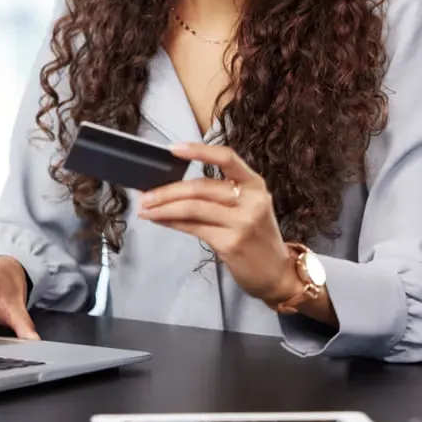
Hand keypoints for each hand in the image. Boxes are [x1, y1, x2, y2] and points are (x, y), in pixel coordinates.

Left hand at [137, 143, 298, 305]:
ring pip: (193, 207)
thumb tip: (173, 185)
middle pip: (201, 187)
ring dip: (163, 208)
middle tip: (144, 195)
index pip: (226, 158)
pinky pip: (193, 227)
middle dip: (167, 190)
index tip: (173, 149)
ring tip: (144, 209)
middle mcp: (251, 200)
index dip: (198, 151)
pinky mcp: (230, 243)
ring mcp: (242, 223)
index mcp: (255, 184)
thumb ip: (219, 194)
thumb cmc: (257, 236)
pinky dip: (171, 222)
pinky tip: (159, 220)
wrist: (277, 273)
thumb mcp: (247, 208)